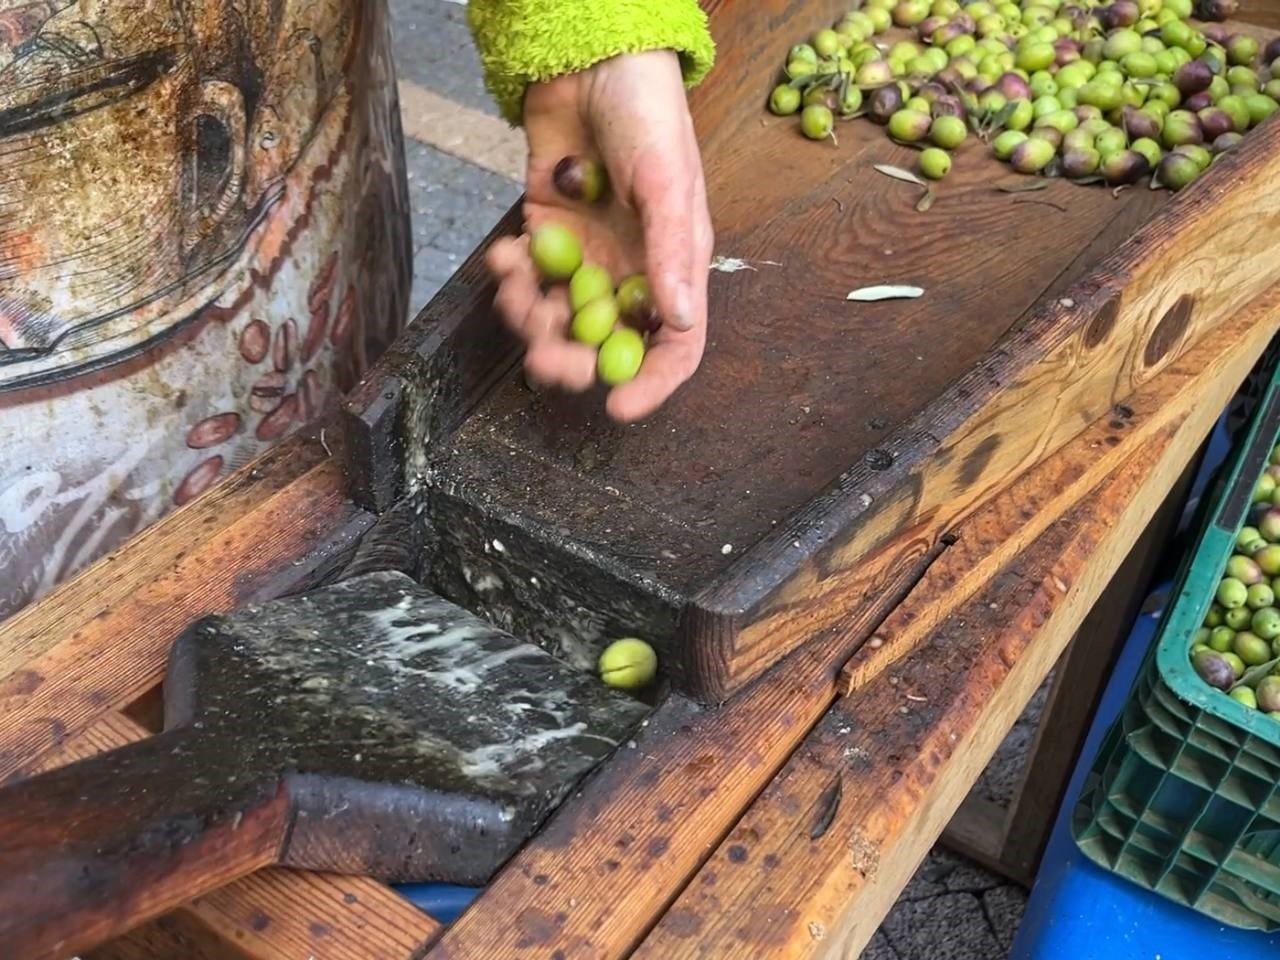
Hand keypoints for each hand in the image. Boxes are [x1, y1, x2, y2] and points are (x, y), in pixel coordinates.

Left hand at [485, 50, 712, 422]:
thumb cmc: (647, 112)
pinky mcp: (544, 235)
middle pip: (607, 342)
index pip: (675, 343)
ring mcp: (584, 254)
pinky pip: (526, 277)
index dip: (653, 382)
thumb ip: (672, 252)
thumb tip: (676, 320)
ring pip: (558, 317)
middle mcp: (631, 269)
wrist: (591, 56)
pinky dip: (511, 277)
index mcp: (674, 265)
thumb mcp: (668, 180)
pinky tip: (505, 253)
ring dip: (532, 318)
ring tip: (516, 287)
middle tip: (545, 361)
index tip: (620, 407)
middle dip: (574, 358)